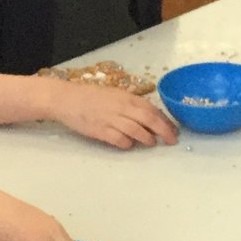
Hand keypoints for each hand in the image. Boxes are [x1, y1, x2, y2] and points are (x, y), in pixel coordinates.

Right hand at [44, 79, 179, 149]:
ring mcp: (111, 119)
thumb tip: (151, 117)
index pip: (152, 109)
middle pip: (149, 120)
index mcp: (127, 97)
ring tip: (151, 143)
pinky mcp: (100, 131)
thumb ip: (132, 105)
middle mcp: (121, 107)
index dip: (166, 121)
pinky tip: (129, 145)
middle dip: (164, 131)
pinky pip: (119, 140)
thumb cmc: (92, 97)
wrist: (66, 99)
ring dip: (147, 139)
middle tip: (172, 141)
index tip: (174, 130)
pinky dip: (127, 144)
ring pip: (136, 130)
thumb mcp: (115, 95)